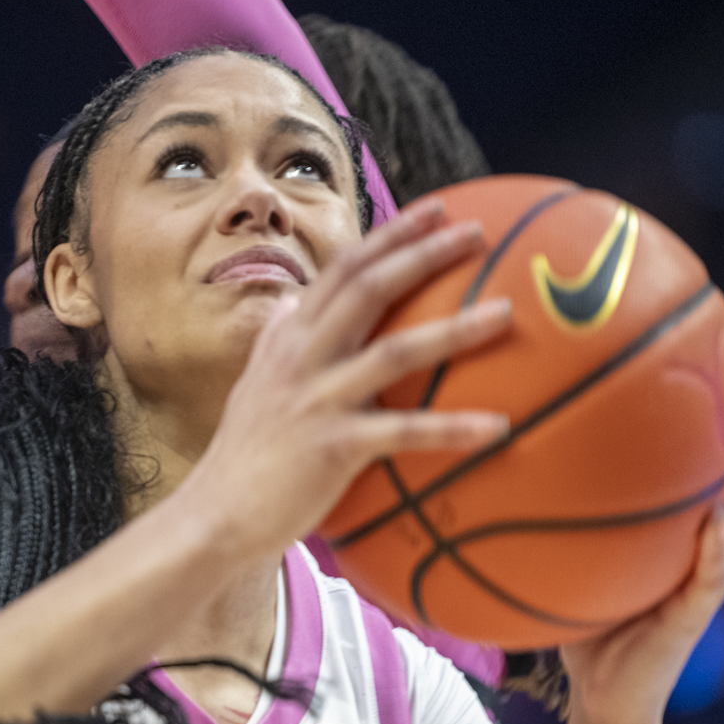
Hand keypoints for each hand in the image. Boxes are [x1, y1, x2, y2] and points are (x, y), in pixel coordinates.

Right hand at [177, 197, 514, 560]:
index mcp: (290, 338)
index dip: (391, 235)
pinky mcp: (333, 447)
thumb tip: (290, 302)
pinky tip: (498, 427)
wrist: (215, 514)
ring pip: (396, 351)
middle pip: (370, 288)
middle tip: (477, 233)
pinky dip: (453, 429)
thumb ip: (277, 339)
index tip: (437, 209)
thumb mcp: (256, 382)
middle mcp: (302, 357)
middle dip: (424, 254)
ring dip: (455, 330)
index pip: (344, 269)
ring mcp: (318, 400)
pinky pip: (404, 432)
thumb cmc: (245, 454)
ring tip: (507, 314)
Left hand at [560, 349, 723, 723]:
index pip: (712, 459)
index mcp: (684, 532)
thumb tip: (504, 454)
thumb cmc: (585, 628)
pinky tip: (716, 518)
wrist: (602, 700)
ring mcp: (706, 580)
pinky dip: (715, 546)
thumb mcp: (570, 560)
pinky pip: (710, 574)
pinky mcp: (695, 615)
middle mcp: (706, 547)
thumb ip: (556, 515)